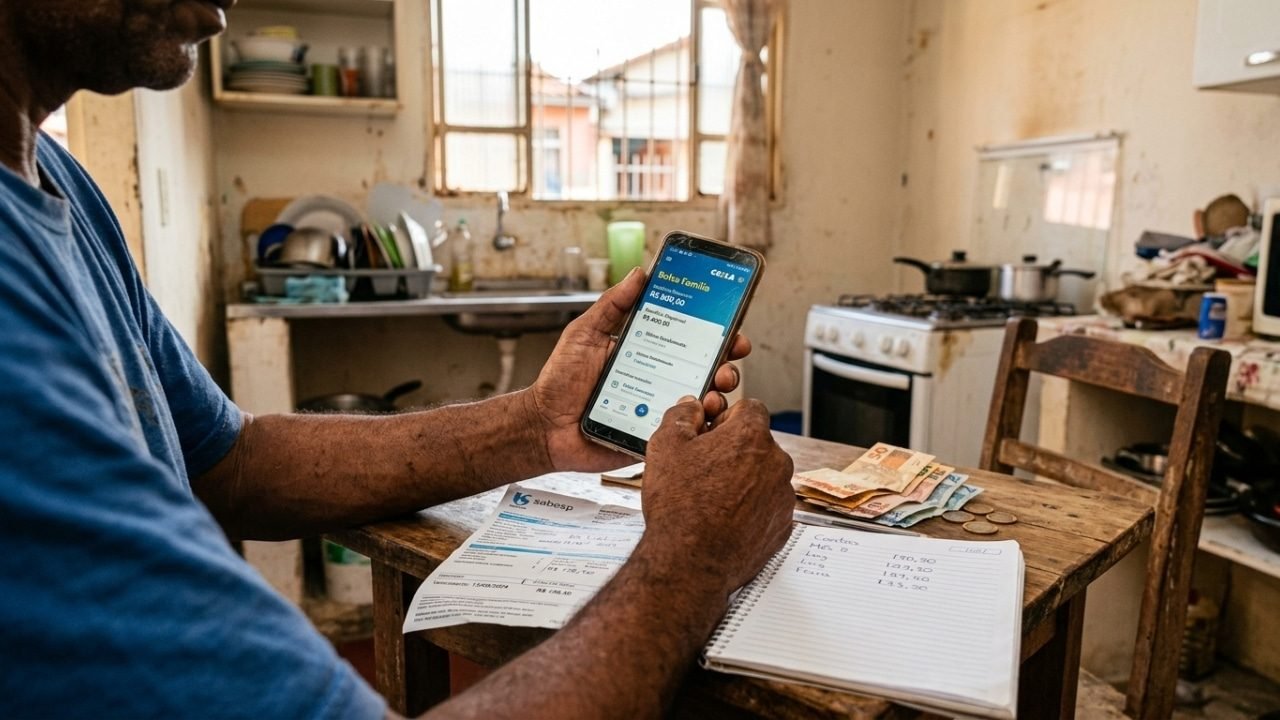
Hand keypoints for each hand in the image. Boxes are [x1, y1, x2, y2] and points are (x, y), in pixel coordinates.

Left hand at [523, 268, 751, 471]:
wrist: (543, 425)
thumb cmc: (560, 380)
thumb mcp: (585, 333)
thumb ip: (613, 305)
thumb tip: (640, 273)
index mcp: (649, 353)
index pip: (692, 341)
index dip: (718, 335)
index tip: (732, 329)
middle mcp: (660, 380)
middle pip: (707, 372)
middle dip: (726, 366)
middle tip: (726, 364)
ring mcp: (659, 410)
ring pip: (702, 404)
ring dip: (718, 396)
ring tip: (712, 393)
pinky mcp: (653, 437)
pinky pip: (685, 434)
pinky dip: (701, 428)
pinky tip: (702, 420)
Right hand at [640, 398, 794, 596]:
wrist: (690, 561)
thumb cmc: (678, 505)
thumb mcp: (666, 445)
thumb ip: (681, 415)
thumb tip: (691, 406)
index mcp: (751, 436)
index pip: (750, 409)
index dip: (726, 419)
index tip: (710, 435)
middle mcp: (776, 463)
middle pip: (757, 445)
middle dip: (734, 452)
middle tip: (703, 470)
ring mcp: (782, 497)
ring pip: (763, 477)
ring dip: (743, 482)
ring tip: (711, 500)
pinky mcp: (782, 526)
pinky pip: (767, 507)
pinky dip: (750, 510)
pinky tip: (724, 520)